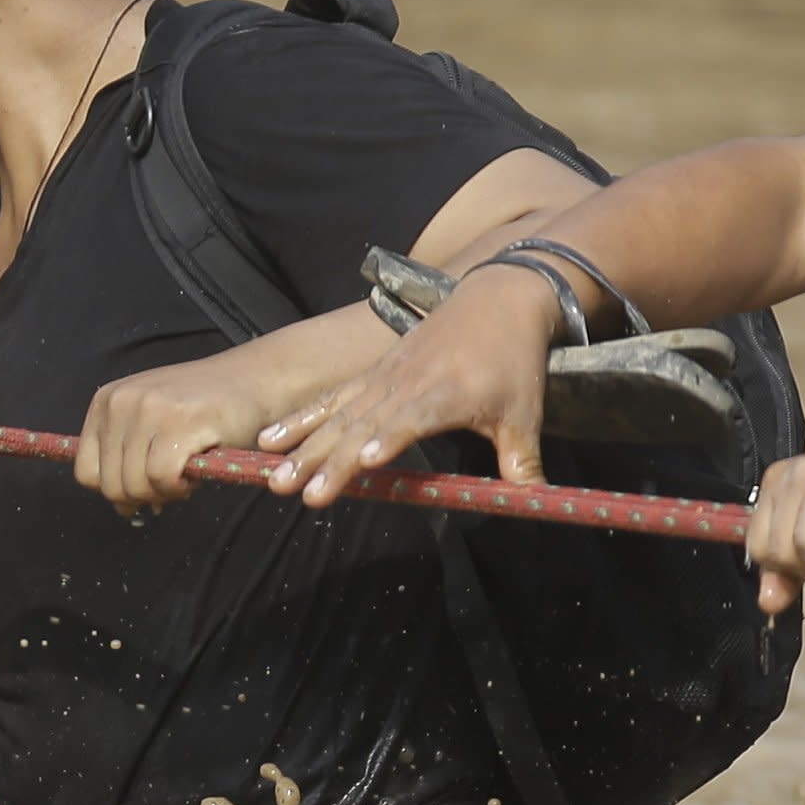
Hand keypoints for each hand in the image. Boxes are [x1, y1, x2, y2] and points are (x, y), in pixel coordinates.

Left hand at [76, 352, 306, 511]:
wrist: (257, 380)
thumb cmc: (206, 410)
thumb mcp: (152, 423)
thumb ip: (127, 458)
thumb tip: (122, 508)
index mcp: (106, 401)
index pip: (86, 472)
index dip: (117, 490)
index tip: (146, 484)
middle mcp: (121, 401)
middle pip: (110, 485)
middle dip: (144, 496)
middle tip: (174, 481)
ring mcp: (149, 409)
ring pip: (135, 485)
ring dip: (165, 492)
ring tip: (187, 473)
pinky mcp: (180, 422)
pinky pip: (163, 479)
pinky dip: (180, 487)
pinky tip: (196, 472)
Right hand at [262, 260, 555, 505]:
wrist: (496, 299)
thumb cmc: (512, 361)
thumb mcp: (524, 414)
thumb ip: (522, 461)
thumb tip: (533, 504)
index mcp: (446, 393)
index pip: (411, 419)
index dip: (386, 439)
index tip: (361, 461)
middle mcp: (407, 384)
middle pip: (361, 424)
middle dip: (328, 459)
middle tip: (301, 493)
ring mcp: (383, 378)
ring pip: (337, 415)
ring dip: (303, 447)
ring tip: (275, 477)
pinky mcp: (372, 375)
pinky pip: (330, 400)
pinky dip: (300, 421)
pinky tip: (270, 442)